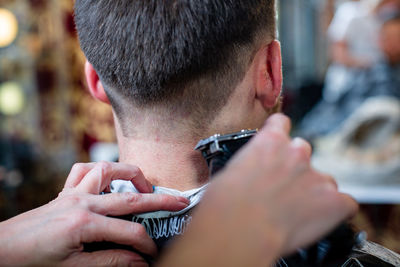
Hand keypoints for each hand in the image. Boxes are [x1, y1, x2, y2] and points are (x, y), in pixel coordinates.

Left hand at [0, 162, 188, 266]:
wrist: (1, 251)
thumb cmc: (32, 262)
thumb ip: (111, 261)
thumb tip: (139, 262)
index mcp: (84, 224)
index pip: (129, 233)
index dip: (146, 246)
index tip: (154, 255)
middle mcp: (81, 202)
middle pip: (129, 198)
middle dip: (159, 200)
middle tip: (179, 202)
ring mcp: (73, 193)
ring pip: (107, 170)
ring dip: (129, 174)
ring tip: (144, 185)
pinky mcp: (66, 192)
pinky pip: (83, 169)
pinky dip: (100, 170)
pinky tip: (109, 180)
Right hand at [159, 114, 357, 266]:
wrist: (240, 229)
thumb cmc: (226, 205)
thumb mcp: (230, 172)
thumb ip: (249, 165)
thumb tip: (250, 175)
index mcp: (270, 141)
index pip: (282, 124)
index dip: (280, 135)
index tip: (278, 146)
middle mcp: (298, 153)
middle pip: (304, 152)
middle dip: (296, 169)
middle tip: (282, 189)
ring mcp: (318, 177)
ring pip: (324, 181)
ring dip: (314, 192)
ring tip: (296, 212)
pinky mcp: (334, 202)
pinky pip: (344, 204)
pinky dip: (334, 212)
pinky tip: (317, 221)